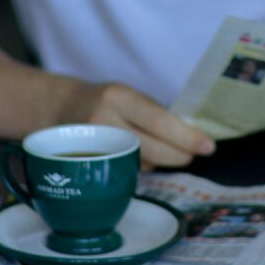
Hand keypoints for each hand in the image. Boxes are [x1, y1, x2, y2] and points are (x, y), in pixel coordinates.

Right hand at [68, 82, 215, 169]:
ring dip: (161, 161)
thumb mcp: (125, 95)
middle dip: (179, 155)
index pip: (159, 121)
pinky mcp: (87, 165)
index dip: (186, 137)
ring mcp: (93, 146)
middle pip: (152, 147)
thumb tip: (190, 137)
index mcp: (118, 97)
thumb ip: (152, 114)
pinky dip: (140, 166)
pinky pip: (124, 170)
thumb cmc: (103, 100)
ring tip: (168, 152)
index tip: (208, 146)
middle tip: (194, 155)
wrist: (56, 108)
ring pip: (140, 162)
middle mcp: (103, 121)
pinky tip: (141, 157)